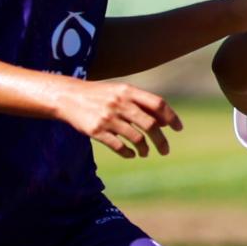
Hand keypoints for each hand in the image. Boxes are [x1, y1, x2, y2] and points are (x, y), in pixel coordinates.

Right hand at [53, 78, 182, 158]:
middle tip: (165, 151)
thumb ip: (141, 103)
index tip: (178, 129)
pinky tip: (131, 154)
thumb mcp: (120, 92)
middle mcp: (120, 103)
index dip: (171, 117)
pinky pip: (119, 146)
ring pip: (136, 138)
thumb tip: (166, 121)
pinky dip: (128, 153)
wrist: (67, 97)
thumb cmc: (99, 95)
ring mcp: (108, 118)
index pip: (157, 104)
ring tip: (145, 153)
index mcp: (128, 91)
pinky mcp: (96, 131)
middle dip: (161, 141)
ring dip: (145, 149)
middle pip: (150, 125)